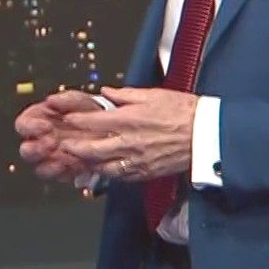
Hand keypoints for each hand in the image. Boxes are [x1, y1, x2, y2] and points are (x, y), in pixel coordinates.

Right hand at [15, 90, 105, 182]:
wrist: (107, 128)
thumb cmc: (86, 112)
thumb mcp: (78, 101)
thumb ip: (65, 100)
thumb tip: (51, 100)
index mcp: (36, 121)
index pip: (22, 125)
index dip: (31, 127)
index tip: (46, 126)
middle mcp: (39, 142)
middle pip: (26, 151)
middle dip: (37, 150)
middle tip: (52, 144)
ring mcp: (49, 159)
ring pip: (40, 168)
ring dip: (50, 166)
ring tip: (66, 158)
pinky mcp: (63, 172)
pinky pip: (60, 177)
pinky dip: (68, 172)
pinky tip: (78, 165)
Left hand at [48, 86, 197, 181]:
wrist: (207, 134)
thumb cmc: (183, 111)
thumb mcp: (153, 95)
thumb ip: (125, 95)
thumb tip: (107, 93)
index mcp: (129, 119)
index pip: (93, 121)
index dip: (75, 121)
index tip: (65, 119)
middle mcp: (129, 141)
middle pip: (92, 148)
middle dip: (74, 147)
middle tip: (62, 145)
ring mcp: (136, 160)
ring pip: (103, 165)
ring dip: (87, 163)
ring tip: (76, 160)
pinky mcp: (145, 172)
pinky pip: (120, 176)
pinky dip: (107, 173)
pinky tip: (101, 170)